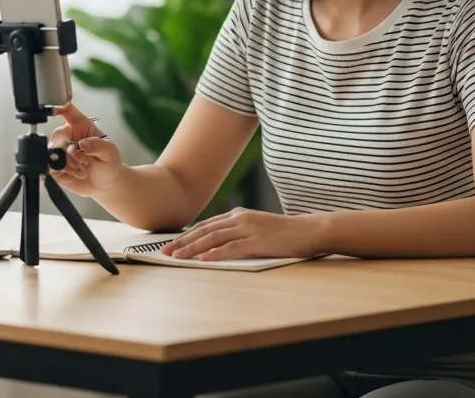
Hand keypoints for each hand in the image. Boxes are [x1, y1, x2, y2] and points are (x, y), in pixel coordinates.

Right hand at [48, 103, 125, 196]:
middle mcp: (68, 136)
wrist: (105, 183)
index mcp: (81, 126)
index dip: (59, 107)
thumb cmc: (108, 162)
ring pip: (54, 155)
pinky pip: (52, 169)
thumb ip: (98, 146)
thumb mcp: (109, 152)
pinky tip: (77, 175)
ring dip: (69, 165)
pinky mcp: (56, 166)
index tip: (55, 109)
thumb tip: (83, 143)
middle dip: (68, 150)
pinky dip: (65, 174)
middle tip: (83, 159)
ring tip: (84, 170)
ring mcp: (60, 151)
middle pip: (56, 135)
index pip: (68, 111)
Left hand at [160, 208, 324, 260]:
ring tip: (177, 257)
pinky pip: (231, 248)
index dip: (186, 235)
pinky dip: (214, 254)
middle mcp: (240, 219)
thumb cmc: (285, 233)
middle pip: (204, 230)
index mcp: (238, 215)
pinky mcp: (257, 242)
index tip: (171, 244)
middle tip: (165, 252)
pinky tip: (202, 259)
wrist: (309, 230)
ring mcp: (248, 229)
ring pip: (213, 238)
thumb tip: (217, 245)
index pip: (205, 225)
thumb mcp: (257, 228)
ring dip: (192, 248)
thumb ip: (238, 233)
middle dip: (182, 241)